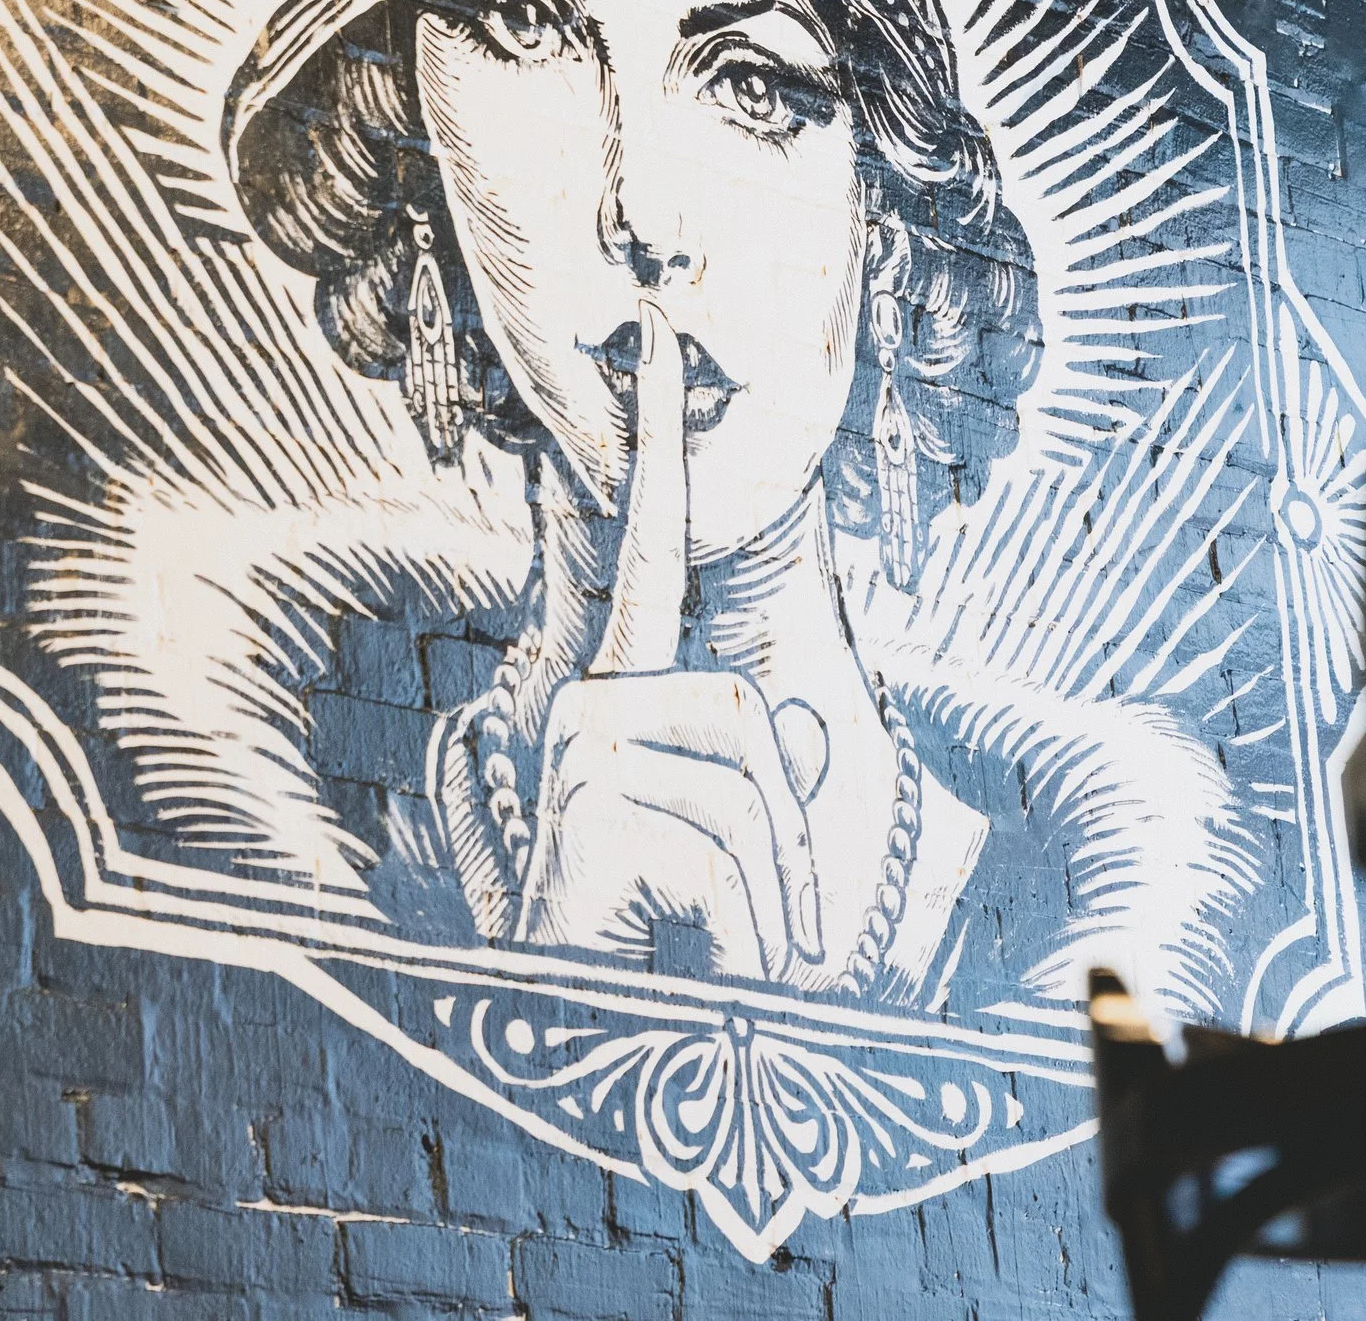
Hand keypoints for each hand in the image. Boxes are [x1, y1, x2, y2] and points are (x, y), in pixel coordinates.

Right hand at [512, 301, 825, 980]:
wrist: (599, 1031)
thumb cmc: (668, 933)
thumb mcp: (722, 828)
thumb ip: (741, 759)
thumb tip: (774, 729)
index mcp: (623, 692)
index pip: (650, 550)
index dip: (657, 444)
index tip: (665, 335)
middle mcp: (584, 698)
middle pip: (754, 714)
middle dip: (791, 834)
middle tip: (784, 929)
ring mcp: (575, 741)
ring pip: (752, 777)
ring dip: (776, 887)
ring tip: (740, 951)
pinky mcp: (585, 794)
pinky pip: (727, 833)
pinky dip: (749, 915)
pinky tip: (696, 952)